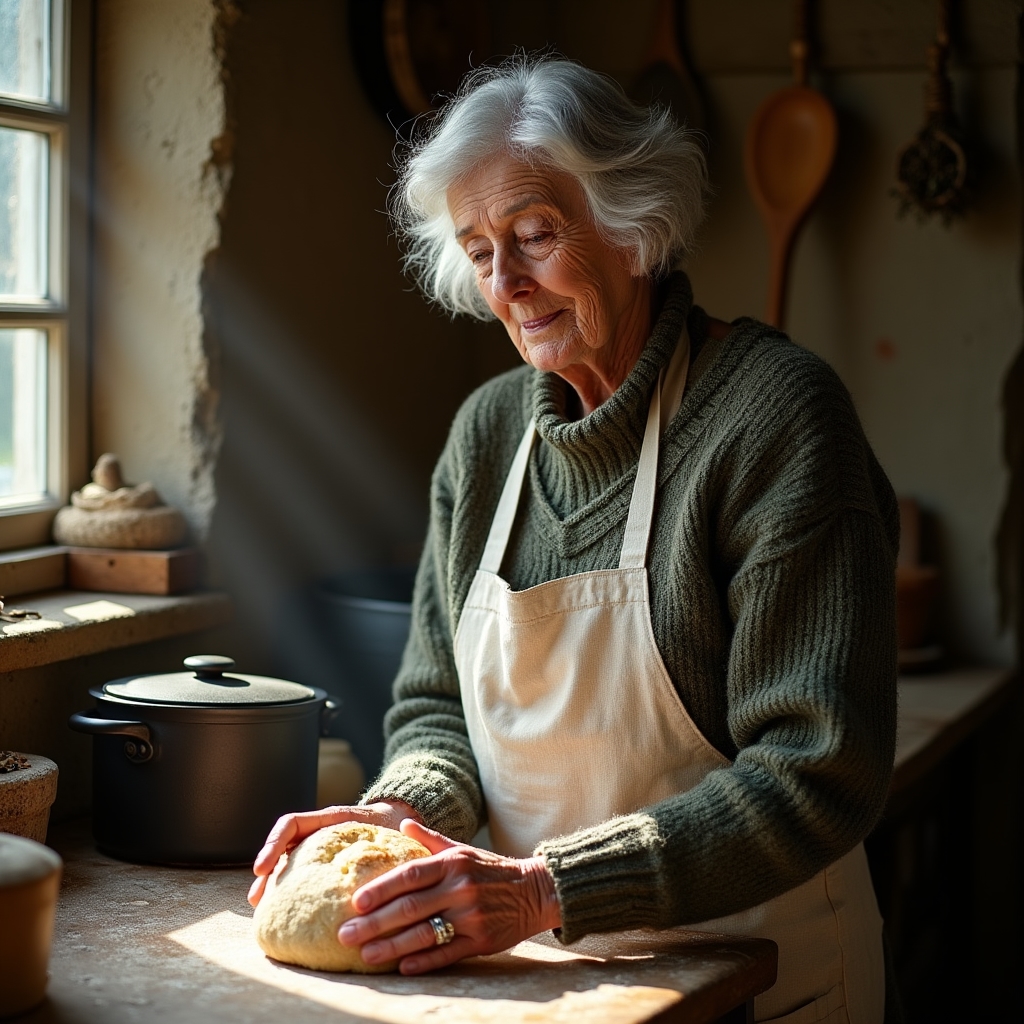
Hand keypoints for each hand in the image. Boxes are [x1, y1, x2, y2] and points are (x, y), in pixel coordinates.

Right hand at [247, 800, 420, 906]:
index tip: (263, 868)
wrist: (401, 822)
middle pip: (283, 846)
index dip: (274, 844)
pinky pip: (301, 873)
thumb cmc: (394, 826)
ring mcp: (319, 848)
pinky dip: (291, 889)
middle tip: (257, 897)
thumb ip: (381, 840)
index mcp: (331, 819)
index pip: (293, 823)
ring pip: (289, 861)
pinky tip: (288, 911)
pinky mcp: (324, 864)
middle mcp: (320, 833)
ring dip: (274, 882)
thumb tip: (384, 864)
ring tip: (263, 907)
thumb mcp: (387, 829)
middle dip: (267, 870)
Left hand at [337, 819, 560, 974]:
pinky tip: (402, 967)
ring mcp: (471, 917)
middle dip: (374, 922)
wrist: (534, 892)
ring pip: (424, 933)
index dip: (381, 888)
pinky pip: (447, 954)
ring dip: (391, 946)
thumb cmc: (490, 870)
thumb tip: (403, 823)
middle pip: (410, 907)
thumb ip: (431, 840)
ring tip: (365, 954)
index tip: (355, 901)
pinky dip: (424, 961)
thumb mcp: (462, 850)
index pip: (410, 874)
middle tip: (345, 934)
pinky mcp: (481, 942)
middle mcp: (460, 888)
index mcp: (453, 863)